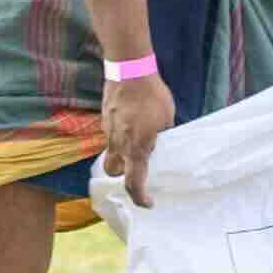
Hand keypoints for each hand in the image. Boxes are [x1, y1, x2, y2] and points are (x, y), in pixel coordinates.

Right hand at [98, 66, 175, 203]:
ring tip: (136, 141)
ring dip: (121, 154)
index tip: (149, 202)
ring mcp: (108, 130)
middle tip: (137, 170)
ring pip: (110, 152)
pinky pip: (110, 134)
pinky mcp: (105, 117)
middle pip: (114, 171)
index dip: (140, 198)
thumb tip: (162, 143)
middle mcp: (118, 144)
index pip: (134, 183)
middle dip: (123, 175)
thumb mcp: (167, 120)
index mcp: (136, 149)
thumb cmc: (152, 96)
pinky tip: (131, 122)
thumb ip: (162, 136)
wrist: (129, 70)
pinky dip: (119, 135)